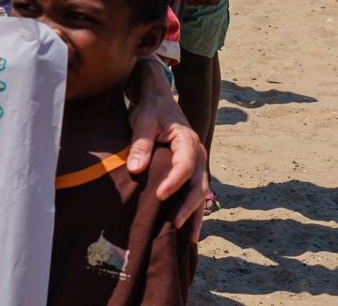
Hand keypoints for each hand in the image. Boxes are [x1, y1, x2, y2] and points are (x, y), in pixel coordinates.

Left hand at [126, 67, 208, 233]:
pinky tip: (189, 227)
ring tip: (189, 237)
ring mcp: (197, 162)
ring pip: (201, 191)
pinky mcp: (191, 168)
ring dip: (195, 212)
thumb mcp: (143, 121)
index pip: (184, 166)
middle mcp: (198, 153)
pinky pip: (196, 190)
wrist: (158, 100)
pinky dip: (194, 208)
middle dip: (189, 206)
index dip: (174, 182)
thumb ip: (140, 143)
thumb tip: (136, 169)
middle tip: (174, 224)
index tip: (160, 196)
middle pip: (198, 183)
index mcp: (187, 140)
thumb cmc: (150, 109)